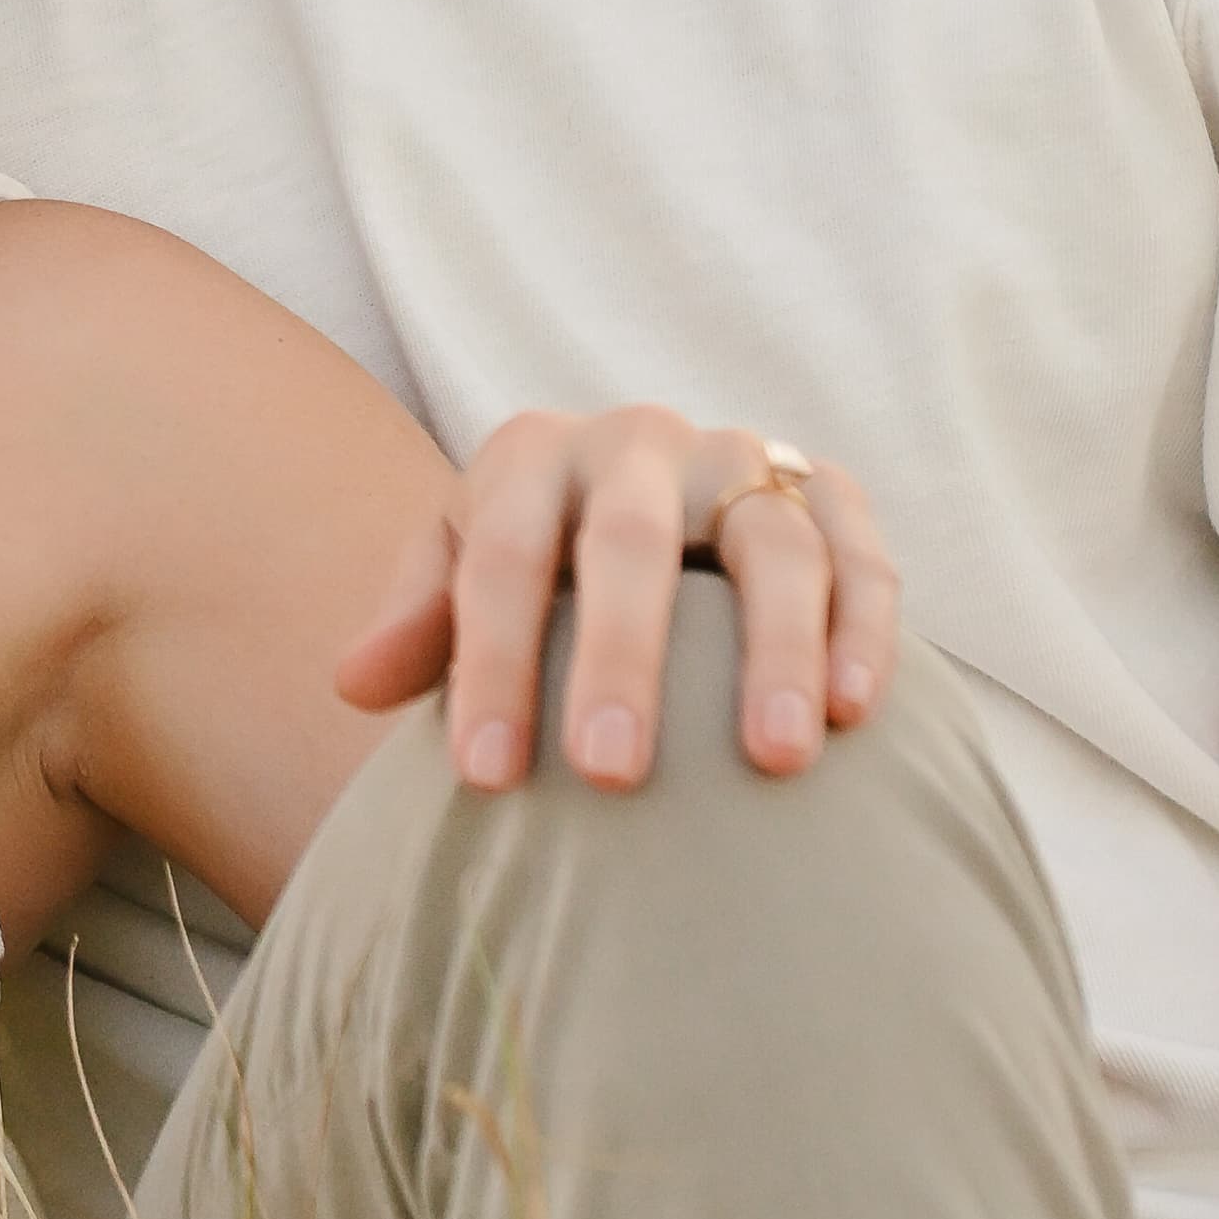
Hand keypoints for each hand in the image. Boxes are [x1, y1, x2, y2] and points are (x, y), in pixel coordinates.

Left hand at [332, 408, 897, 796]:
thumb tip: (354, 685)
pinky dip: (864, 628)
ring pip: (769, 543)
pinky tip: (855, 713)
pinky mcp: (827, 489)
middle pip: (627, 542)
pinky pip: (860, 552)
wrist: (644, 496)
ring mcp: (740, 459)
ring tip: (773, 762)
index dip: (489, 663)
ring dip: (775, 651)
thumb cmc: (536, 562)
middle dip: (619, 659)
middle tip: (611, 776)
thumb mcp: (461, 571)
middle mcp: (638, 441)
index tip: (485, 777)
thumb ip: (419, 624)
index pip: (501, 557)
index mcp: (533, 455)